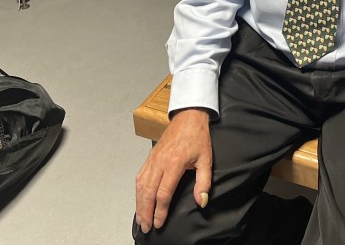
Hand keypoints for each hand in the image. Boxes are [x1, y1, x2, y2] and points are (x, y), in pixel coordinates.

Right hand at [135, 108, 212, 232]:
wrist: (188, 117)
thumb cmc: (198, 137)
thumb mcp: (206, 159)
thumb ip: (203, 182)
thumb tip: (201, 201)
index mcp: (174, 163)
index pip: (163, 193)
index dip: (160, 211)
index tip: (159, 223)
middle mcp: (160, 162)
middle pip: (148, 192)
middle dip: (146, 212)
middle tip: (146, 227)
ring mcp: (153, 159)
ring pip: (141, 186)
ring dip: (139, 204)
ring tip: (140, 219)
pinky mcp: (150, 157)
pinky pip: (140, 177)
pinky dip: (137, 191)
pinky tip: (138, 201)